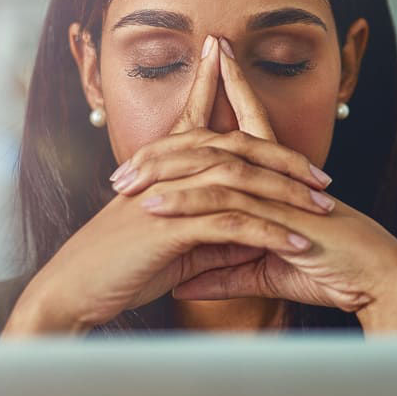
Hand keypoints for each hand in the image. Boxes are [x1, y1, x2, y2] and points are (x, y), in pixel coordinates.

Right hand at [2, 35, 336, 336]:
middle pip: (239, 148)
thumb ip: (213, 234)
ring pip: (242, 181)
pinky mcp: (172, 227)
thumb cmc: (118, 268)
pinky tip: (298, 244)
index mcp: (164, 166)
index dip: (239, 104)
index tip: (292, 116)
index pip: (208, 126)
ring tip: (324, 210)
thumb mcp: (175, 246)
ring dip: (287, 196)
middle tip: (324, 177)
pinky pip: (233, 224)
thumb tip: (254, 235)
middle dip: (286, 160)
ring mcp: (170, 195)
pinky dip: (270, 233)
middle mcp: (168, 170)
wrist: (72, 291)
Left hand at [134, 36, 396, 332]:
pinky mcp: (281, 218)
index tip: (211, 60)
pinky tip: (155, 207)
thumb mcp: (267, 271)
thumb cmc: (333, 272)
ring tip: (125, 182)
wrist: (378, 280)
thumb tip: (183, 280)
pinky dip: (190, 205)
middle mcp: (279, 176)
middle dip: (173, 140)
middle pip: (221, 140)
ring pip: (216, 169)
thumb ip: (224, 272)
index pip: (249, 127)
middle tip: (130, 154)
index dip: (230, 92)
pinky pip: (227, 206)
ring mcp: (280, 193)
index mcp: (281, 179)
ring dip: (168, 173)